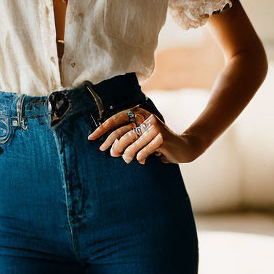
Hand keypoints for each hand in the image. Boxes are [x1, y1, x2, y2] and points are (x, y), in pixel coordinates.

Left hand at [87, 105, 203, 164]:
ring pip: (131, 144)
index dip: (103, 128)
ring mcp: (154, 127)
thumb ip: (129, 137)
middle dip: (112, 145)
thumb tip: (109, 147)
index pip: (117, 119)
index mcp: (140, 113)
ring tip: (127, 159)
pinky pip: (142, 151)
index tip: (91, 138)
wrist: (182, 148)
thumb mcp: (143, 137)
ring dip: (127, 155)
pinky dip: (140, 158)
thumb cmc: (158, 144)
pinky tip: (141, 160)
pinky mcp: (161, 137)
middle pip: (122, 132)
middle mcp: (146, 117)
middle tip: (109, 154)